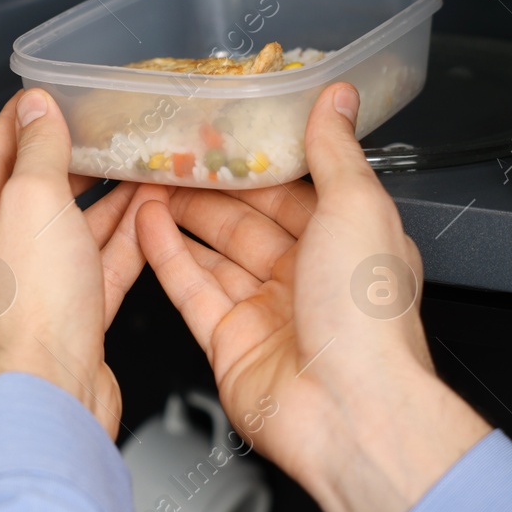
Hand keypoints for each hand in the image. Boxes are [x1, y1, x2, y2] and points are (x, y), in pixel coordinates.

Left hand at [0, 89, 164, 438]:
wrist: (51, 401)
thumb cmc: (26, 317)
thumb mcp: (34, 203)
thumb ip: (38, 149)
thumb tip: (36, 109)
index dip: (22, 121)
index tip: (49, 98)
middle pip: (27, 194)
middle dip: (69, 162)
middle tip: (102, 131)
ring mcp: (22, 294)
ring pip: (64, 232)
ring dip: (102, 200)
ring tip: (135, 165)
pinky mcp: (61, 319)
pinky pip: (90, 267)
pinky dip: (118, 240)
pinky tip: (146, 215)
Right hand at [135, 82, 490, 511]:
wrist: (351, 414)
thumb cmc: (367, 317)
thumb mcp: (357, 208)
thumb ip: (336, 150)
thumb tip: (340, 96)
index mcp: (348, 242)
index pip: (295, 188)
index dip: (257, 159)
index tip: (221, 127)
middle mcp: (308, 277)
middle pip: (249, 219)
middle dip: (210, 186)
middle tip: (171, 150)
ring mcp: (266, 312)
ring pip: (215, 252)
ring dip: (181, 215)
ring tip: (146, 178)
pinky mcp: (229, 344)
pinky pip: (192, 289)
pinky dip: (166, 255)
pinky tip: (144, 222)